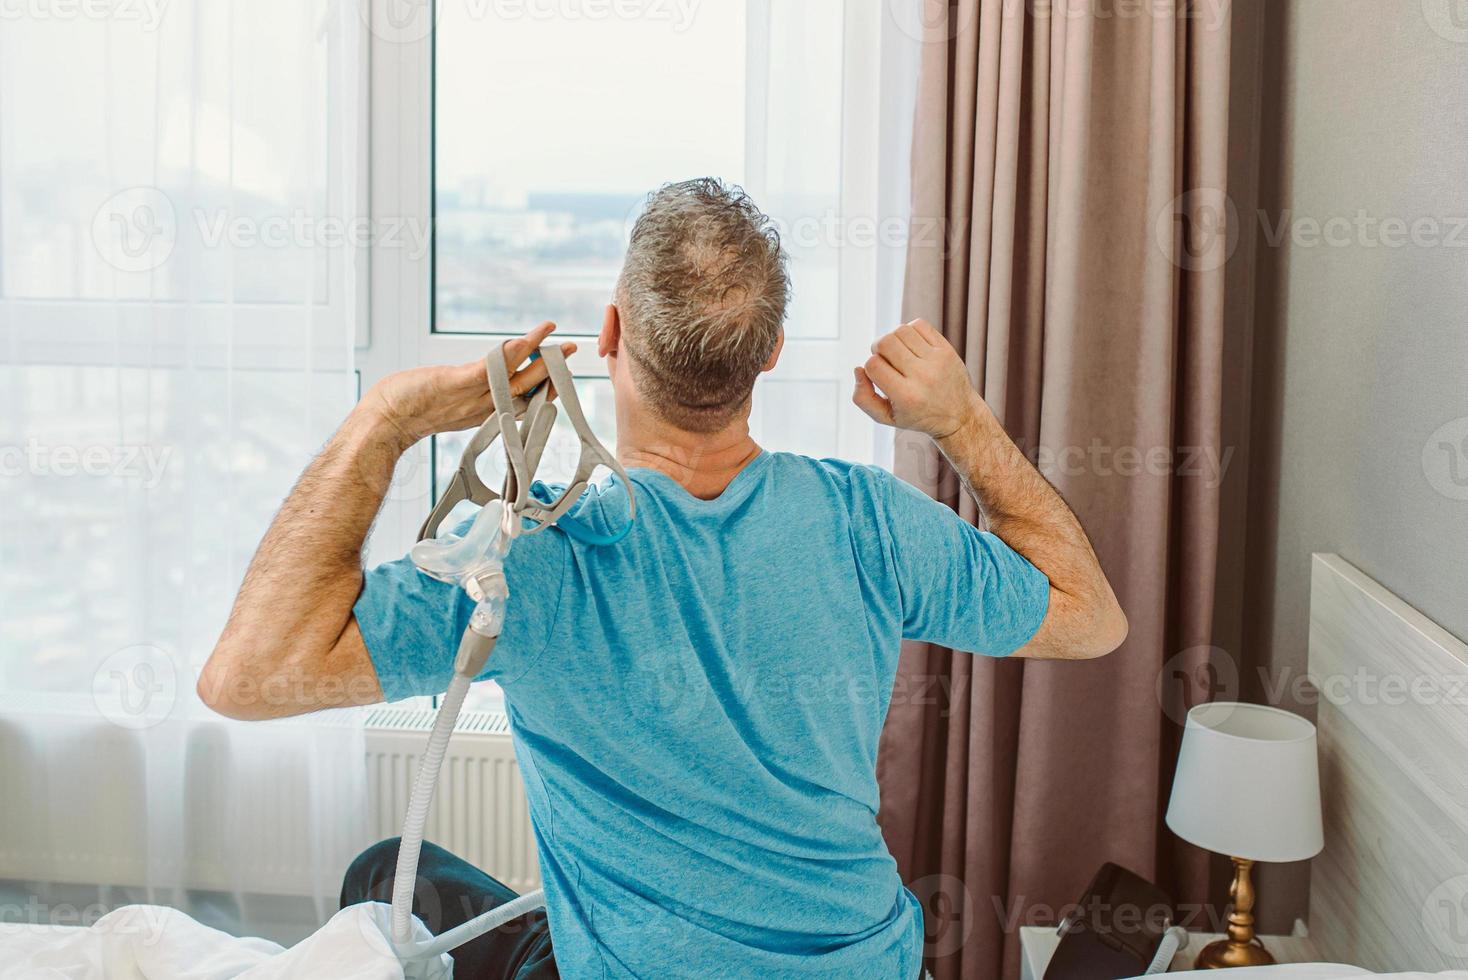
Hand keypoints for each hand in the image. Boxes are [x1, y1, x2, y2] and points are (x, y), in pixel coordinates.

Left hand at [362, 321, 575, 449]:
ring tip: (562, 345)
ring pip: (516, 377)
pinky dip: (515, 351)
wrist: (382, 423)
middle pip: (526, 387)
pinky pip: (493, 366)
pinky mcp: (459, 382)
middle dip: (552, 371)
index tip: (560, 380)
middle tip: (573, 353)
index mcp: (480, 409)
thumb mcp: (439, 403)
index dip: (542, 388)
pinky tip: (529, 339)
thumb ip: (460, 396)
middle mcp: (482, 404)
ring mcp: (472, 394)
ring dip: (542, 359)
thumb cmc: (404, 409)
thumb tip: (472, 386)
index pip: (519, 398)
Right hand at [853, 319, 979, 439]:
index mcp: (905, 396)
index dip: (869, 367)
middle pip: (885, 343)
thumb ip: (863, 398)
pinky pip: (919, 325)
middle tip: (885, 359)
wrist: (959, 415)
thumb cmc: (917, 415)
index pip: (872, 365)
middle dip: (878, 348)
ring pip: (900, 330)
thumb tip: (858, 368)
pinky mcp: (946, 350)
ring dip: (893, 338)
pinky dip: (909, 331)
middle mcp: (922, 377)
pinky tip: (911, 345)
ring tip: (897, 352)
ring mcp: (937, 361)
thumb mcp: (886, 417)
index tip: (878, 376)